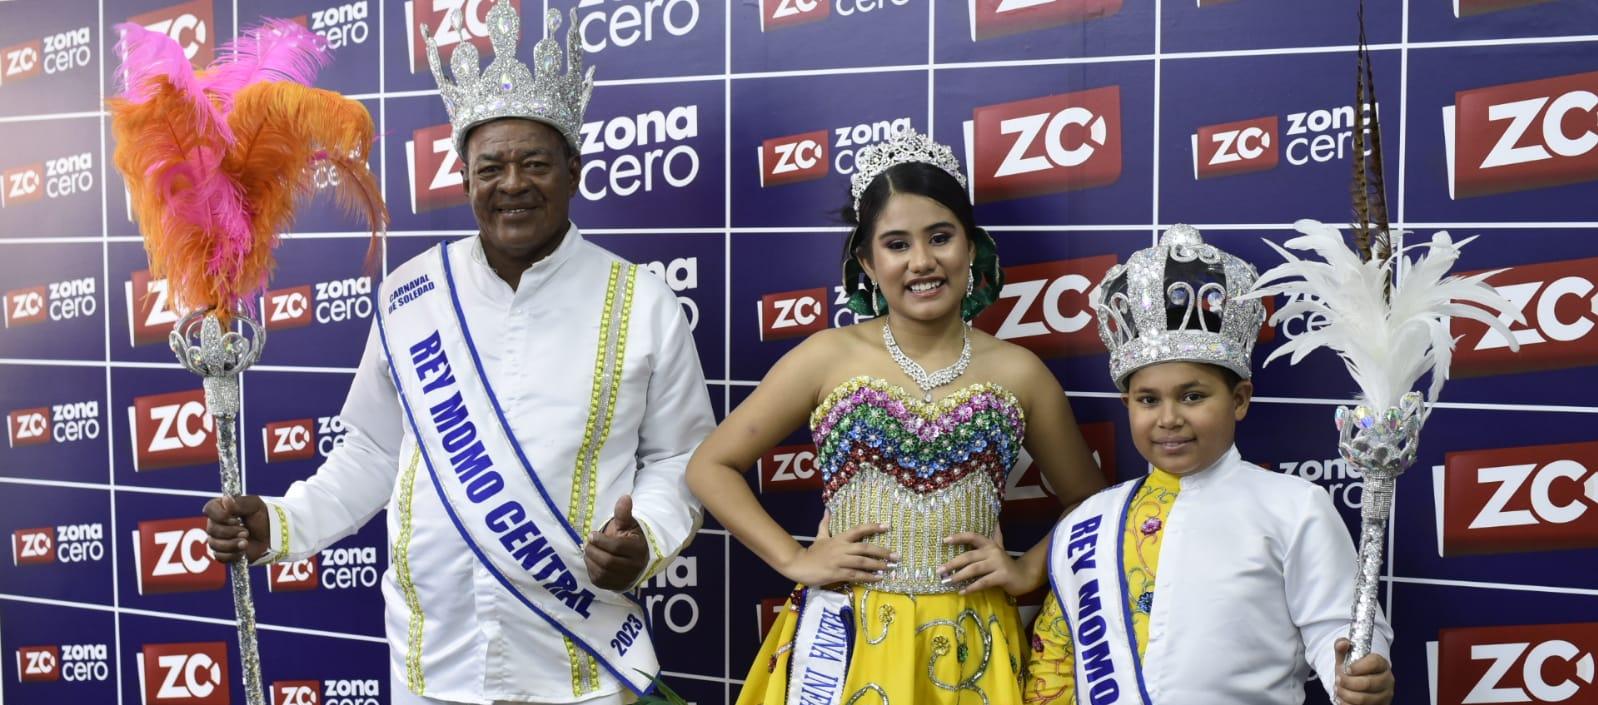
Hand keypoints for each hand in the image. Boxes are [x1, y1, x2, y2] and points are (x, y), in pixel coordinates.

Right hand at [202, 495, 270, 562]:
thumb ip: (240, 503)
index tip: (234, 518)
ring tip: (246, 542)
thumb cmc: (262, 517)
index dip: (219, 515)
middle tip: (246, 532)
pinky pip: (219, 556)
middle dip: (230, 532)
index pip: (209, 509)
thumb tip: (225, 501)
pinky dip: (233, 554)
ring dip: (232, 544)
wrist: (272, 536)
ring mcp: (218, 539)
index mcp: (222, 508)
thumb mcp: (255, 505)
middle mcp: (216, 523)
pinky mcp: (223, 553)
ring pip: (214, 544)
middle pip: (211, 529)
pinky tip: (243, 551)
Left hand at [584, 495, 651, 590]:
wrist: (636, 557)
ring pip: (603, 573)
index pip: (616, 547)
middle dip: (593, 551)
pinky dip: (591, 570)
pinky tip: (591, 560)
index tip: (592, 534)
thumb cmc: (629, 537)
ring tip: (588, 550)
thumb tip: (625, 497)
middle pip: (608, 562)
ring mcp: (626, 579)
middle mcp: (635, 567)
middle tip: (588, 543)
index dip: (601, 540)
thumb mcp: (628, 524)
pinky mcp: (617, 587)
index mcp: (638, 549)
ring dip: (590, 560)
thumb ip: (623, 513)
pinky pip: (599, 581)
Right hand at [778, 522, 893, 586]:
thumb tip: (827, 510)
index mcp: (839, 538)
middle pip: (864, 548)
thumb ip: (825, 524)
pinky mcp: (837, 574)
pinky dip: (868, 577)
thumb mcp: (819, 536)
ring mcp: (839, 561)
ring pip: (862, 563)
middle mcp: (841, 548)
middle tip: (896, 555)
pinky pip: (855, 575)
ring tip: (889, 567)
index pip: (858, 530)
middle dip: (881, 551)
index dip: (873, 527)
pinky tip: (878, 579)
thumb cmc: (812, 552)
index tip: (887, 526)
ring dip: (877, 565)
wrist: (799, 565)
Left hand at [939, 527, 1033, 595]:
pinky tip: (962, 592)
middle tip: (940, 570)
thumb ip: (996, 537)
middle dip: (953, 563)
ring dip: (959, 575)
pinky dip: (972, 588)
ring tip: (948, 581)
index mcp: (990, 544)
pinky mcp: (1002, 576)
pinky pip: (983, 582)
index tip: (944, 540)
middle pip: (969, 556)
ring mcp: (998, 564)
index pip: (973, 536)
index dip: (959, 537)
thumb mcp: (1000, 549)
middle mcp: (993, 552)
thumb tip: (996, 522)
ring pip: (974, 569)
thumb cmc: (1006, 564)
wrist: (1025, 576)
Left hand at [1334, 638, 1394, 704]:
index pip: (1374, 663)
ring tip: (1339, 689)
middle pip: (1368, 683)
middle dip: (1348, 682)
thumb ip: (1341, 647)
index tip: (1347, 669)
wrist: (1354, 686)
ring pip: (1364, 699)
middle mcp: (1387, 680)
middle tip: (1338, 680)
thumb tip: (1343, 643)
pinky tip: (1343, 699)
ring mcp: (1385, 695)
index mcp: (1381, 664)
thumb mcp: (1345, 658)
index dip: (1358, 667)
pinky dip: (1348, 704)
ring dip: (1346, 694)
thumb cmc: (1350, 670)